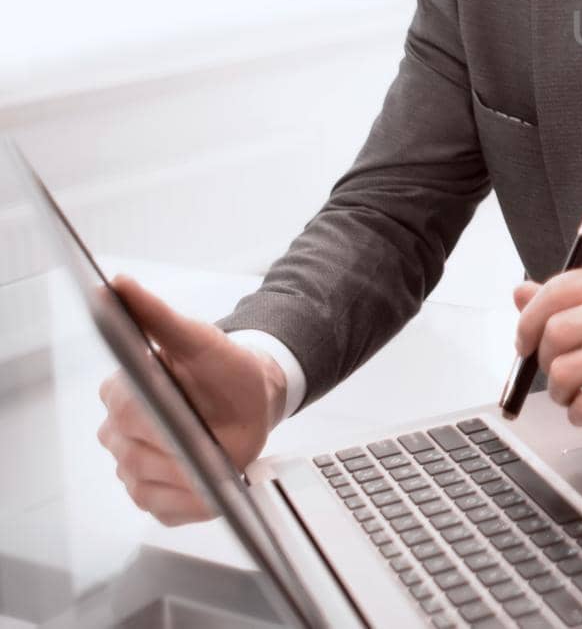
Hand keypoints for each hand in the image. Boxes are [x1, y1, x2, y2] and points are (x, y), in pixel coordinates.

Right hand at [96, 275, 285, 524]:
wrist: (252, 397)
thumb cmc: (223, 368)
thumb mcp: (197, 337)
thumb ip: (156, 314)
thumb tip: (116, 284)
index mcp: (120, 392)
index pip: (126, 410)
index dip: (158, 414)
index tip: (184, 412)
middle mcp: (117, 433)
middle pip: (135, 453)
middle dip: (178, 445)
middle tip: (210, 433)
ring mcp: (132, 468)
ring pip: (147, 484)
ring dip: (188, 474)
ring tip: (215, 456)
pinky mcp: (153, 497)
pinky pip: (165, 509)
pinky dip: (193, 502)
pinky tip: (213, 485)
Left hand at [512, 267, 581, 446]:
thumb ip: (572, 304)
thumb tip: (521, 292)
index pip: (560, 287)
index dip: (530, 318)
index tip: (526, 341)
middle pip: (556, 329)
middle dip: (545, 361)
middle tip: (559, 376)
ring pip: (565, 368)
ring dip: (561, 393)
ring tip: (578, 396)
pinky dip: (580, 415)